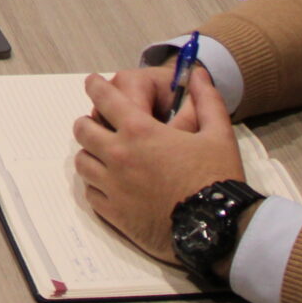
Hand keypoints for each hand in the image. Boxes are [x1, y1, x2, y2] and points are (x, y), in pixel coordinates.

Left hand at [72, 69, 242, 262]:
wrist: (214, 229)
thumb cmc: (216, 177)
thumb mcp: (219, 134)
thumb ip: (207, 100)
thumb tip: (199, 73)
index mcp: (140, 131)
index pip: (104, 98)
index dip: (95, 85)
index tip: (92, 82)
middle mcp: (118, 155)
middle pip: (83, 130)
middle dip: (88, 121)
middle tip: (99, 123)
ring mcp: (112, 186)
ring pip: (82, 162)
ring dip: (89, 153)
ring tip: (102, 154)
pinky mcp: (113, 213)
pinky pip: (90, 193)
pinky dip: (95, 184)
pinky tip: (108, 184)